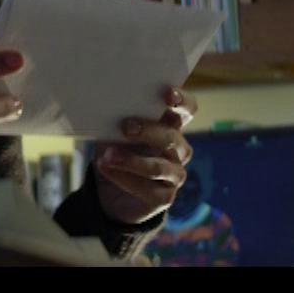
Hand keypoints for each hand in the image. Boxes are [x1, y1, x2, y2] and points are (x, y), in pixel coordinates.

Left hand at [92, 86, 196, 225]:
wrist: (109, 190)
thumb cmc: (116, 150)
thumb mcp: (113, 131)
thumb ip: (118, 118)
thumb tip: (107, 105)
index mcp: (170, 126)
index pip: (187, 110)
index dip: (182, 102)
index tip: (168, 94)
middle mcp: (178, 149)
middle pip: (172, 136)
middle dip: (149, 130)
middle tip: (126, 127)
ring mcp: (175, 175)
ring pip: (160, 166)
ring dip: (132, 161)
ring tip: (108, 156)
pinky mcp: (165, 198)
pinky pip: (149, 189)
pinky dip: (125, 179)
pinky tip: (108, 170)